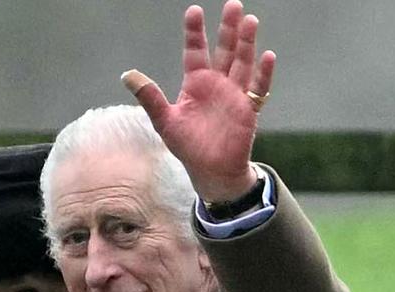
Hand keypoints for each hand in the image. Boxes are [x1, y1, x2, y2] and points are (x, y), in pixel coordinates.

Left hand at [121, 1, 275, 202]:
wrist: (210, 171)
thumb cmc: (188, 146)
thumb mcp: (165, 120)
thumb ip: (149, 97)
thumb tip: (126, 74)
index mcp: (196, 83)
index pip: (195, 51)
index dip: (194, 32)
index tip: (194, 11)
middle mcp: (217, 84)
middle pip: (224, 50)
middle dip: (228, 28)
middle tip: (232, 4)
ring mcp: (234, 94)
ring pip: (242, 63)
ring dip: (247, 43)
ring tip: (249, 21)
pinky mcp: (248, 109)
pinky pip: (258, 88)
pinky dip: (263, 74)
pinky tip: (267, 56)